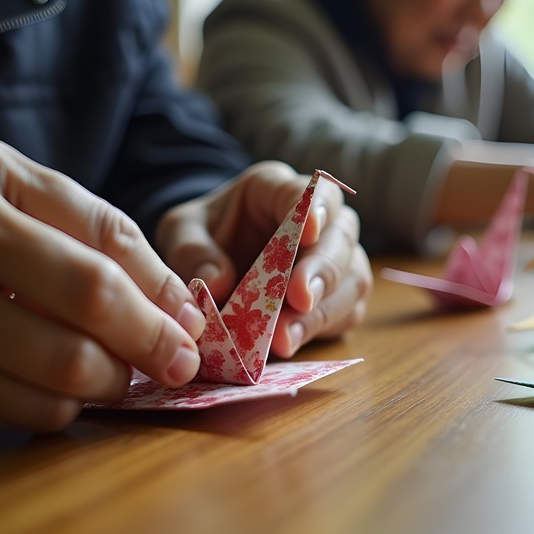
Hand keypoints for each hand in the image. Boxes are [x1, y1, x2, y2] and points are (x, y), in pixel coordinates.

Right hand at [0, 132, 206, 432]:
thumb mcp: (11, 200)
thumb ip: (94, 235)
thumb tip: (181, 307)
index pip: (104, 230)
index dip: (162, 284)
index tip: (191, 320)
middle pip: (90, 294)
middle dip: (151, 337)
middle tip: (180, 361)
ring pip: (62, 363)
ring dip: (110, 380)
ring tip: (117, 375)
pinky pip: (21, 405)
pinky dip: (61, 406)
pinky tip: (63, 391)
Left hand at [156, 161, 371, 356]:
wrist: (212, 263)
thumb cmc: (202, 238)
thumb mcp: (181, 232)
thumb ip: (192, 250)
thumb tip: (218, 283)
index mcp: (278, 190)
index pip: (313, 191)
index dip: (316, 210)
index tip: (309, 232)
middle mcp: (320, 220)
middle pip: (341, 236)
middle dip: (323, 269)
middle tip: (301, 299)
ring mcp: (335, 260)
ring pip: (352, 279)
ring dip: (322, 310)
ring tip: (285, 338)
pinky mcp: (338, 298)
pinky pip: (346, 313)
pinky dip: (320, 330)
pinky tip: (289, 343)